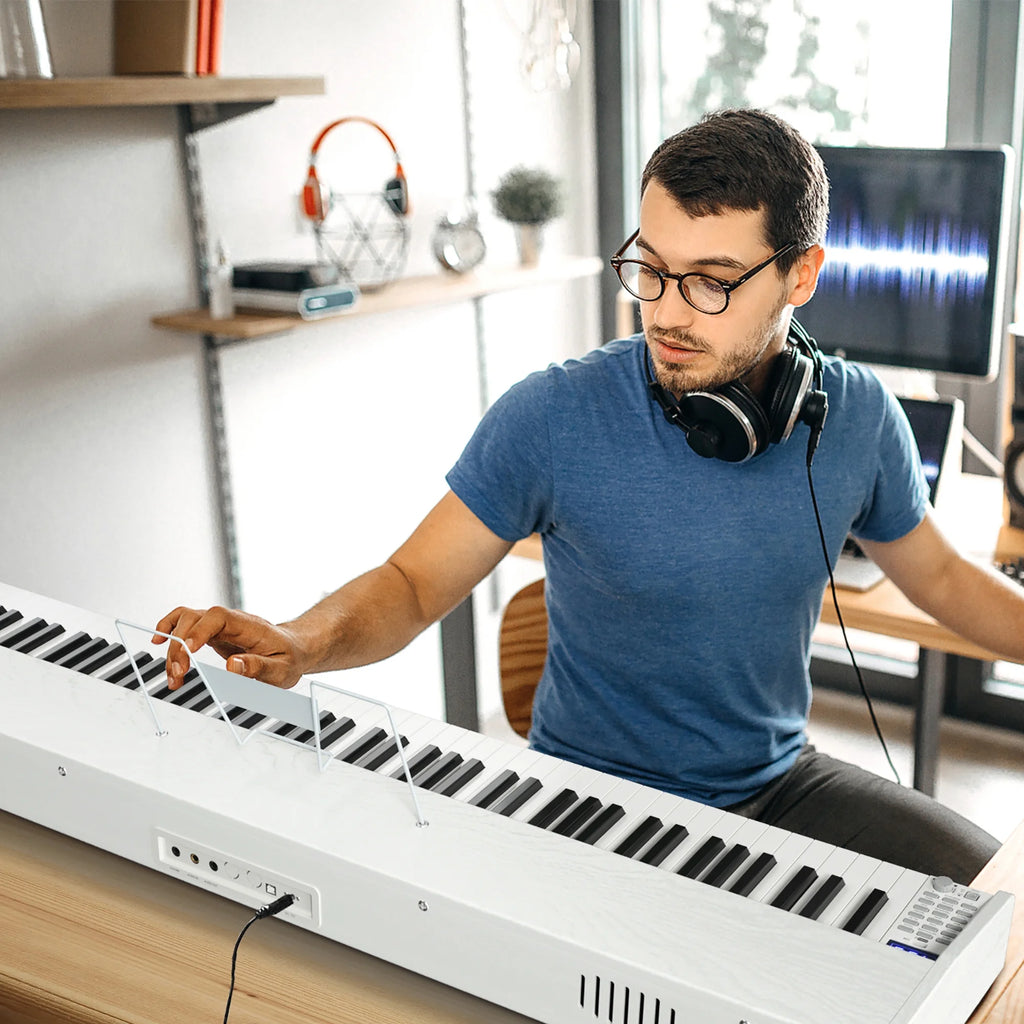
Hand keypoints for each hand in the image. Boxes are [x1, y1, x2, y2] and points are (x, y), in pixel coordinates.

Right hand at [151, 605, 306, 689]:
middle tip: (178, 675)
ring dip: (172, 645)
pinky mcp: (213, 632)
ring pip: (185, 620)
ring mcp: (220, 625)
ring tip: (173, 675)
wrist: (294, 649)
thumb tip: (233, 666)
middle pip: (195, 619)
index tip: (188, 651)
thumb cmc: (288, 657)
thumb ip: (258, 667)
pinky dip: (169, 629)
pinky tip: (159, 642)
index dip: (199, 630)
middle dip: (180, 646)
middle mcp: (231, 620)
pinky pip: (186, 625)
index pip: (218, 617)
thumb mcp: (281, 669)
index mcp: (249, 625)